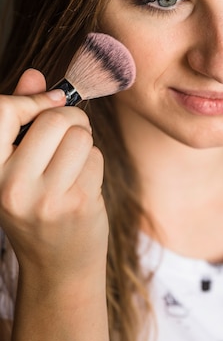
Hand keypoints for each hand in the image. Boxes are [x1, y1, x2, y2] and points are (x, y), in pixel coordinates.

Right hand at [0, 69, 107, 292]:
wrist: (58, 266)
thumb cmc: (37, 208)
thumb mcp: (17, 167)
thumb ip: (23, 119)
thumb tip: (33, 74)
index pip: (2, 112)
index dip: (31, 100)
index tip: (48, 103)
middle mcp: (11, 186)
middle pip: (54, 119)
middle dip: (70, 119)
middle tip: (69, 135)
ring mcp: (46, 198)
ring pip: (80, 135)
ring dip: (84, 141)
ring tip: (73, 163)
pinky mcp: (78, 204)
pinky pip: (95, 156)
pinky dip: (94, 163)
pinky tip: (83, 184)